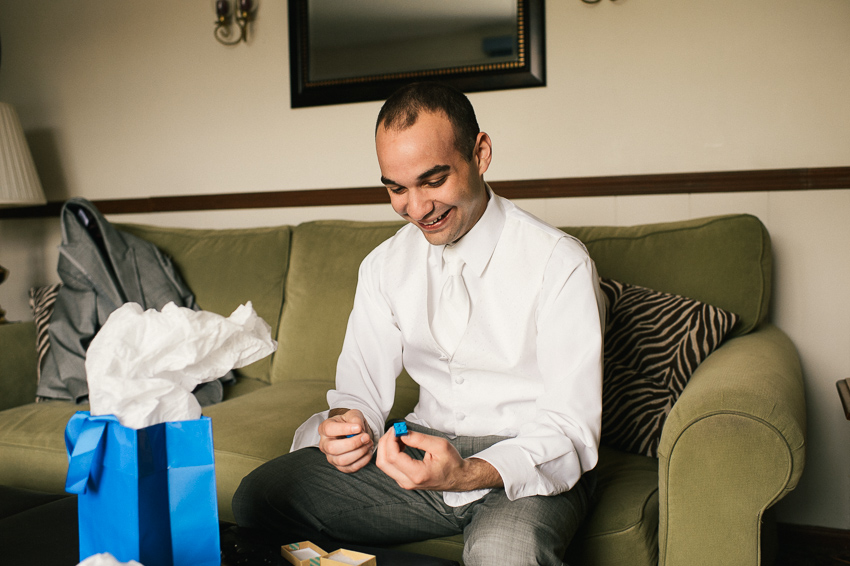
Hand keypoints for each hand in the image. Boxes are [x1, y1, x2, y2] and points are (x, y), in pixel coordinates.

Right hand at [318, 408, 373, 472]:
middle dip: (352, 443)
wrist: (355, 432)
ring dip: (359, 452)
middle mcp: (324, 444)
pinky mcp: (341, 467)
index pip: (329, 429)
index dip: (344, 429)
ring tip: (369, 444)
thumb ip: (355, 418)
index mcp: (324, 429)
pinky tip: (369, 452)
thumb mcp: (353, 414)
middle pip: (332, 448)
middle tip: (366, 437)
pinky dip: (362, 461)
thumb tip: (359, 429)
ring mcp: (331, 457)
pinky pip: (350, 468)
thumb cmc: (352, 422)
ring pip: (342, 460)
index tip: (359, 428)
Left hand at [376, 428, 502, 491]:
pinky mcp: (404, 480)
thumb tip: (401, 433)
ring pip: (383, 464)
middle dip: (385, 442)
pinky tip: (401, 443)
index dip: (391, 439)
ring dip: (387, 447)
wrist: (458, 478)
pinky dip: (390, 452)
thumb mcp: (440, 445)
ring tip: (399, 436)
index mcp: (418, 474)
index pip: (393, 456)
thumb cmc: (452, 462)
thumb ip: (419, 439)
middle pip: (383, 462)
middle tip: (395, 430)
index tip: (397, 428)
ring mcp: (405, 483)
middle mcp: (408, 482)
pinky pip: (389, 466)